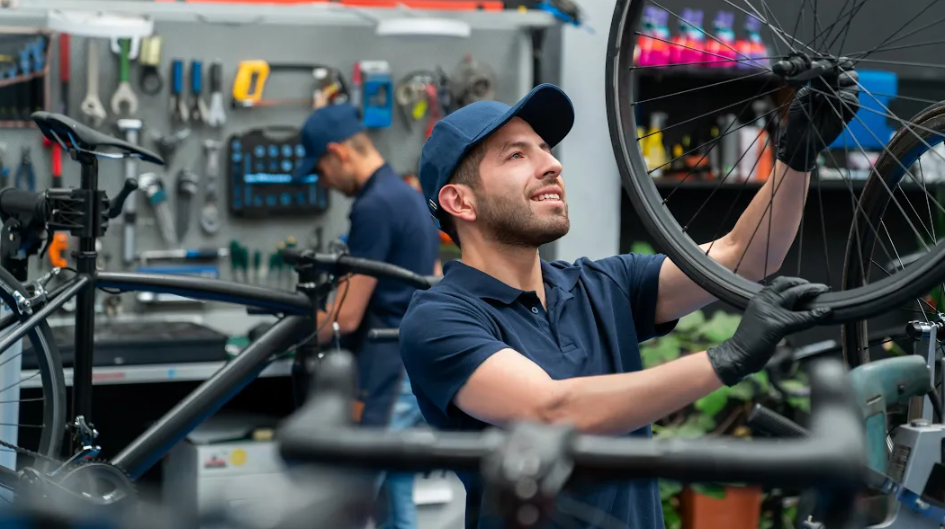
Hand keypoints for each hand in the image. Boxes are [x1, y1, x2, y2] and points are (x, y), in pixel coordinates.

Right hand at [707, 277, 831, 385]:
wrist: (736, 354)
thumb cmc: (748, 341)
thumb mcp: (759, 319)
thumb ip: (772, 311)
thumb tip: (792, 310)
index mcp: (758, 299)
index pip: (779, 283)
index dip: (795, 282)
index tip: (806, 285)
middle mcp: (764, 301)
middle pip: (788, 284)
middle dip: (807, 285)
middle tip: (821, 288)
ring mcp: (770, 311)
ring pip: (796, 294)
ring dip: (813, 292)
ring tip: (824, 292)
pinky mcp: (778, 324)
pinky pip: (801, 317)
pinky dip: (815, 315)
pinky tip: (825, 313)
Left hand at [777, 62, 859, 171]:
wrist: (799, 139)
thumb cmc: (799, 117)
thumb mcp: (801, 96)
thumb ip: (811, 82)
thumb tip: (817, 69)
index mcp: (825, 81)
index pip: (834, 65)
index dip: (829, 62)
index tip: (816, 64)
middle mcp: (837, 88)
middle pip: (848, 70)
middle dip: (839, 68)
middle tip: (827, 72)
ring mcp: (843, 99)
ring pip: (853, 83)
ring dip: (842, 81)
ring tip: (828, 88)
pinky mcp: (848, 112)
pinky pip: (853, 100)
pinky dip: (845, 96)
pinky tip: (833, 99)